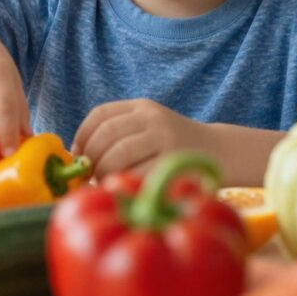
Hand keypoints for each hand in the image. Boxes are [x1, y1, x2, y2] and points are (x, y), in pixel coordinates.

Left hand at [72, 99, 210, 178]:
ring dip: (104, 173)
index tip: (78, 156)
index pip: (100, 114)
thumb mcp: (148, 128)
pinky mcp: (173, 162)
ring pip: (118, 154)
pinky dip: (124, 183)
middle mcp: (152, 118)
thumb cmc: (172, 147)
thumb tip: (79, 157)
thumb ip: (118, 134)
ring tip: (106, 183)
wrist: (218, 152)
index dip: (82, 135)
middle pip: (106, 134)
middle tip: (91, 176)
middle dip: (92, 159)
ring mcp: (165, 138)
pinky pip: (137, 173)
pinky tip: (124, 188)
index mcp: (142, 107)